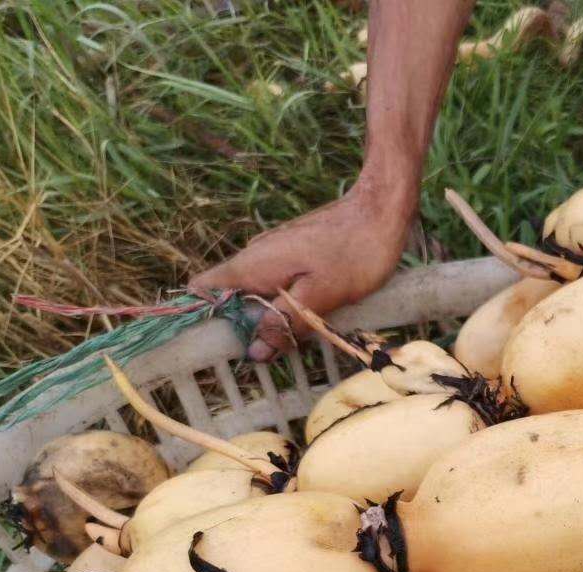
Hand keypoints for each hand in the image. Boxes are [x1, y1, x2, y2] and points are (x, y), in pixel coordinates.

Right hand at [190, 178, 414, 359]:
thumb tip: (255, 351)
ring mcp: (273, 252)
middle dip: (246, 327)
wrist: (380, 210)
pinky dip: (287, 303)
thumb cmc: (356, 253)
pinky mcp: (292, 252)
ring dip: (271, 317)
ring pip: (256, 292)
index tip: (226, 345)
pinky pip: (277, 283)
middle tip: (276, 350)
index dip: (205, 318)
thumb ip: (284, 323)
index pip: (202, 288)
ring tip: (298, 336)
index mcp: (251, 265)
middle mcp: (254, 256)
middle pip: (230, 297)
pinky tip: (312, 314)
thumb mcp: (320, 297)